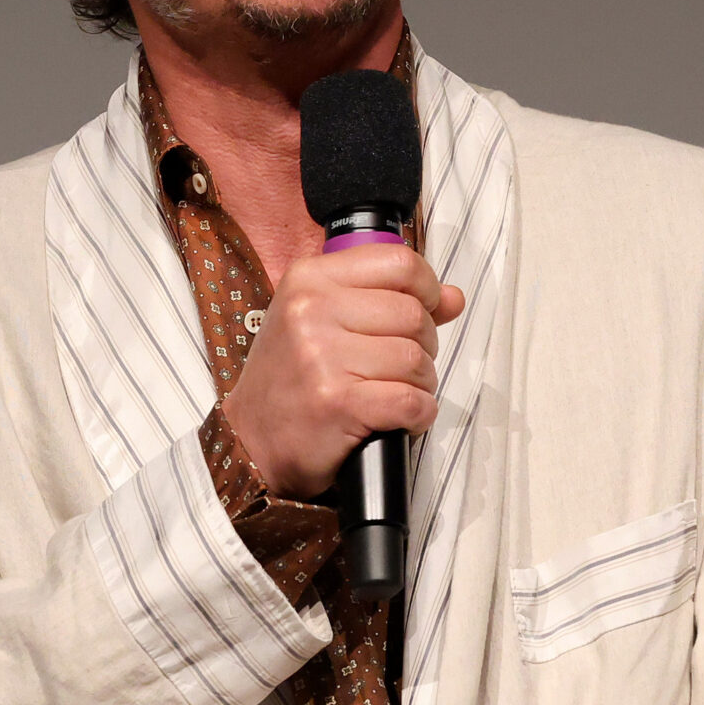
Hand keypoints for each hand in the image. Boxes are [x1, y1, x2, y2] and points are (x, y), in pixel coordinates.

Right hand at [219, 246, 465, 499]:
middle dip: (424, 346)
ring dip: (421, 385)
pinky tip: (401, 419)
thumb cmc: (291, 379)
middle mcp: (312, 311)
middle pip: (414, 315)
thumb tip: (453, 297)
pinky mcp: (338, 403)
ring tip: (394, 394)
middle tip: (400, 367)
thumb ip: (389, 299)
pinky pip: (411, 401)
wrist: (251, 442)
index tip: (424, 311)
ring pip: (416, 360)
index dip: (426, 289)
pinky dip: (419, 415)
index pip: (399, 262)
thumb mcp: (324, 320)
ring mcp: (322, 357)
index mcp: (309, 279)